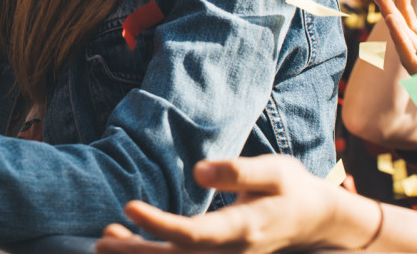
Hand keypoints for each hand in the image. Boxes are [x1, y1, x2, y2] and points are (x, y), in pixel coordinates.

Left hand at [95, 156, 378, 253]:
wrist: (315, 220)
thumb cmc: (291, 188)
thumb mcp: (275, 170)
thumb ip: (239, 170)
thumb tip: (198, 170)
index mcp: (244, 228)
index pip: (194, 236)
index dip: (160, 226)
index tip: (129, 205)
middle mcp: (232, 252)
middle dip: (137, 252)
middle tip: (102, 239)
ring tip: (104, 240)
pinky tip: (127, 240)